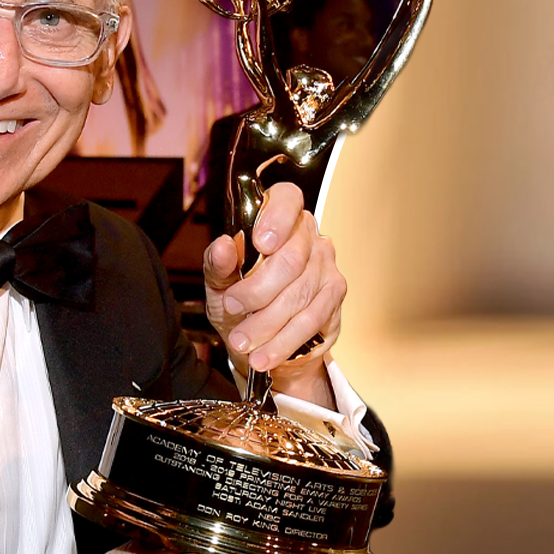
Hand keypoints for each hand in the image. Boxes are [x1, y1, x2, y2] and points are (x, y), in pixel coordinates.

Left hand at [204, 182, 343, 407]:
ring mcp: (326, 266)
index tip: (259, 244)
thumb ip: (218, 265)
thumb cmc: (241, 302)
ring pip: (300, 295)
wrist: (262, 340)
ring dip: (268, 323)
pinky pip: (312, 319)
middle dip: (257, 291)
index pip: (287, 199)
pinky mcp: (335, 295)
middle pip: (290, 259)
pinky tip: (265, 354)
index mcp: (279, 219)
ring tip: (243, 341)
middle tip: (233, 307)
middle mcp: (308, 237)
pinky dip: (285, 340)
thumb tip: (223, 246)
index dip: (276, 219)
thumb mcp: (219, 283)